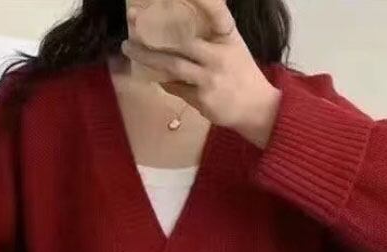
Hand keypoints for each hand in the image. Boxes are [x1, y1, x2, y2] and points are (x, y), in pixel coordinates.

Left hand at [122, 0, 281, 146]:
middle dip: (154, 29)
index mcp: (228, 36)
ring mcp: (210, 77)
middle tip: (132, 19)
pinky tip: (149, 73)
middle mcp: (219, 54)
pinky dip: (161, 79)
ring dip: (147, 57)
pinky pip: (175, 87)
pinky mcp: (203, 98)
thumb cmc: (241, 73)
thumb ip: (211, 32)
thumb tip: (180, 20)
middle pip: (182, 39)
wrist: (257, 107)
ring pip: (173, 65)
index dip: (202, 1)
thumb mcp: (233, 46)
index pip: (216, 12)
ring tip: (129, 48)